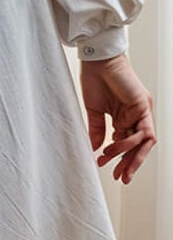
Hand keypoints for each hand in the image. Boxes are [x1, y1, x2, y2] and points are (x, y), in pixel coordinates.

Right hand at [83, 52, 155, 183]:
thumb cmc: (94, 79)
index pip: (128, 144)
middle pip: (140, 147)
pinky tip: (115, 146)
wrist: (96, 60)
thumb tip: (95, 148)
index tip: (108, 169)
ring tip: (114, 164)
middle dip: (130, 164)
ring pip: (145, 143)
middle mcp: (137, 116)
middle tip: (121, 178)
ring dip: (131, 156)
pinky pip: (143, 131)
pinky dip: (131, 142)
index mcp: (125, 117)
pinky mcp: (144, 107)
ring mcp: (142, 112)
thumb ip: (97, 129)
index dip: (120, 159)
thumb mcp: (94, 110)